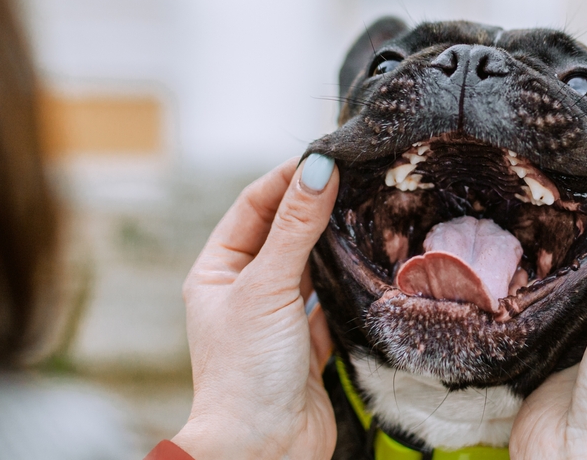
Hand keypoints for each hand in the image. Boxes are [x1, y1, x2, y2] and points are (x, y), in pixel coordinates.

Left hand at [172, 155, 338, 459]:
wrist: (264, 450)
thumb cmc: (247, 371)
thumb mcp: (269, 287)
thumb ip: (297, 227)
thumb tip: (319, 167)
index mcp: (217, 272)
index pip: (253, 206)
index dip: (287, 179)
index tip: (326, 156)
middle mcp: (244, 291)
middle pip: (283, 232)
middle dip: (315, 206)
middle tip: (355, 177)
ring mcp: (277, 318)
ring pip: (310, 265)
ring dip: (334, 242)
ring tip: (368, 212)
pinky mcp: (308, 344)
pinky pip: (330, 301)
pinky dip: (348, 283)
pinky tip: (369, 264)